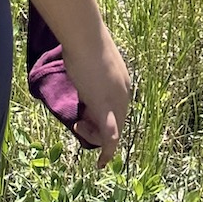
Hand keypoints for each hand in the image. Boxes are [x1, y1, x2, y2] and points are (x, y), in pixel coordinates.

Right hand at [63, 29, 130, 165]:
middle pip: (117, 124)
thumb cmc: (84, 44)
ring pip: (111, 133)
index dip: (100, 119)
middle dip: (97, 130)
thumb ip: (92, 77)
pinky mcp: (105, 106)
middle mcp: (124, 95)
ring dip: (93, 136)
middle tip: (79, 123)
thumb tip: (83, 79)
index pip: (117, 111)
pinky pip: (110, 135)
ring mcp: (117, 102)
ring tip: (78, 124)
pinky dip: (107, 151)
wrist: (85, 37)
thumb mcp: (91, 64)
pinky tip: (102, 164)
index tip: (85, 118)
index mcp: (123, 85)